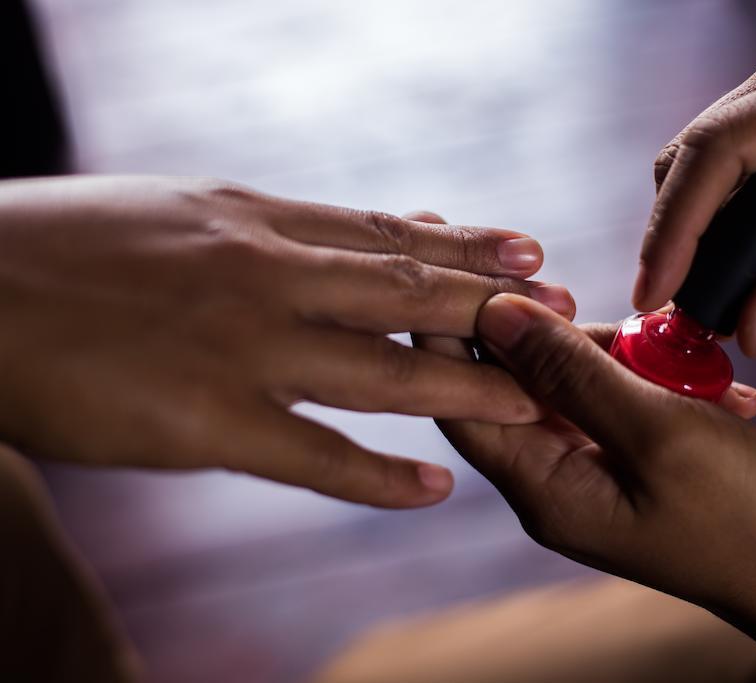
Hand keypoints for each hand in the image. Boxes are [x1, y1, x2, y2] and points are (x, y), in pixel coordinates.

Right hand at [0, 175, 573, 507]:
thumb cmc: (71, 246)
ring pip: (385, 369)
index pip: (387, 234)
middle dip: (496, 307)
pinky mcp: (206, 423)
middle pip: (409, 292)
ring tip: (536, 401)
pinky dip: (378, 476)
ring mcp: (242, 349)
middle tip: (567, 315)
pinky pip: (314, 456)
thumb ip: (266, 233)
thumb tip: (333, 244)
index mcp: (257, 221)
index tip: (531, 249)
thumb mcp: (183, 212)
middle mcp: (266, 276)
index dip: (468, 244)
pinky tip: (431, 489)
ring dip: (470, 388)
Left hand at [422, 294, 755, 680]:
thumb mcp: (658, 431)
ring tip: (690, 363)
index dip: (455, 336)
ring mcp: (590, 475)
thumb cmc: (743, 515)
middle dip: (559, 337)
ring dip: (624, 357)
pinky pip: (616, 403)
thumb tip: (494, 315)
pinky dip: (654, 381)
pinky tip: (711, 386)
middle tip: (607, 310)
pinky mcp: (625, 466)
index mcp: (543, 488)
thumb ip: (571, 371)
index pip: (462, 403)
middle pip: (518, 387)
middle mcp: (553, 484)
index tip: (473, 272)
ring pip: (574, 386)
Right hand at [635, 33, 755, 357]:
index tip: (653, 292)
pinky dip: (722, 225)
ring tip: (724, 302)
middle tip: (687, 312)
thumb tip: (747, 333)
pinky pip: (721, 169)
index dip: (675, 223)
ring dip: (699, 237)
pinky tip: (745, 273)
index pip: (720, 149)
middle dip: (679, 239)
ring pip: (697, 165)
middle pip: (694, 155)